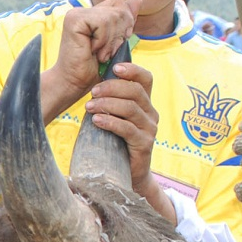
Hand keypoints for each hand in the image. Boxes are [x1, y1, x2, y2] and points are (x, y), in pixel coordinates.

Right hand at [40, 0, 141, 119]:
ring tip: (100, 53)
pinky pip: (103, 22)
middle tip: (106, 51)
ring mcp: (77, 13)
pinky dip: (103, 40)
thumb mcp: (117, 41)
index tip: (115, 43)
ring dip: (111, 40)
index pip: (120, 3)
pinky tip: (92, 50)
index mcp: (93, 12)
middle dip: (120, 33)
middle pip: (119, 7)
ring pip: (113, 16)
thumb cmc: (94, 67)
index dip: (124, 22)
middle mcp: (83, 10)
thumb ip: (126, 19)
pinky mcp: (74, 20)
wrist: (74, 83)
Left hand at [83, 62, 174, 222]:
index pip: (146, 79)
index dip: (132, 69)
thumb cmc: (115, 143)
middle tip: (93, 92)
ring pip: (131, 108)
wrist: (126, 174)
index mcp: (146, 103)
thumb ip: (110, 102)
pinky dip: (111, 122)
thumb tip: (93, 85)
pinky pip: (128, 129)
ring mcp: (150, 129)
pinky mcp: (144, 144)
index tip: (114, 67)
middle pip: (136, 91)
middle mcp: (151, 114)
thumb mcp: (113, 118)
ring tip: (89, 107)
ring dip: (108, 104)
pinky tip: (97, 121)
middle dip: (112, 87)